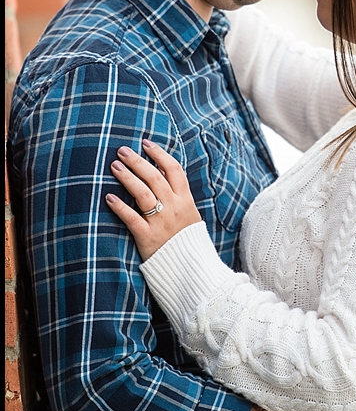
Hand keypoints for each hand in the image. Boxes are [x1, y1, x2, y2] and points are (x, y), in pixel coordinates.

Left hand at [105, 139, 201, 260]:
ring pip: (143, 193)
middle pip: (155, 177)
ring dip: (128, 177)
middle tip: (122, 150)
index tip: (146, 143)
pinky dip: (120, 207)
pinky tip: (109, 197)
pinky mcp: (147, 236)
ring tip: (114, 166)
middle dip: (138, 161)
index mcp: (186, 200)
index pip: (174, 169)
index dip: (160, 154)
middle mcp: (174, 207)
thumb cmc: (187, 239)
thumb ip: (178, 196)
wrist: (191, 267)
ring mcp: (161, 221)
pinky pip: (132, 218)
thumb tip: (163, 174)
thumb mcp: (190, 213)